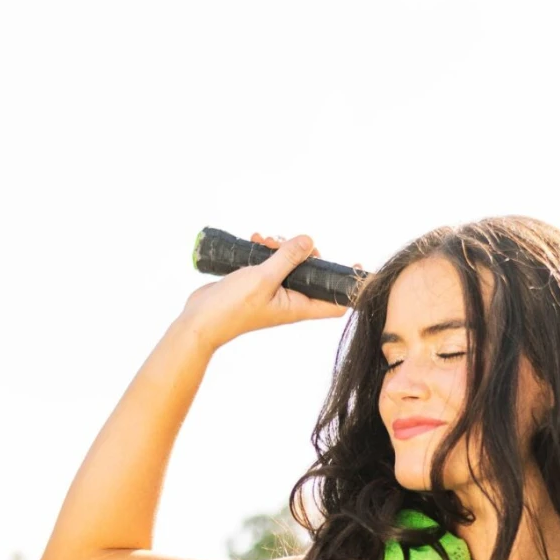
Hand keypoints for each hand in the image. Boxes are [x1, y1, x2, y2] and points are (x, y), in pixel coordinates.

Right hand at [179, 230, 347, 351]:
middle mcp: (290, 300)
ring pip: (289, 264)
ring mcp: (274, 292)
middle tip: (289, 243)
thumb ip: (288, 259)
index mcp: (298, 306)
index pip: (336, 303)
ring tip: (265, 240)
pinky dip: (266, 251)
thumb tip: (310, 242)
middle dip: (304, 253)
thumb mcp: (264, 278)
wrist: (200, 319)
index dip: (350, 288)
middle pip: (312, 274)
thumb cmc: (233, 307)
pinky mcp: (258, 284)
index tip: (359, 268)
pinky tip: (255, 240)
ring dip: (280, 248)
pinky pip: (271, 263)